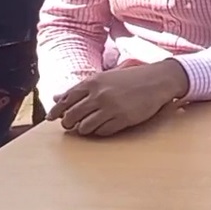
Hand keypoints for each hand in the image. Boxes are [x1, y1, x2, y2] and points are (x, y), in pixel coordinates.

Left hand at [48, 60, 187, 136]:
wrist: (159, 79)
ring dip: (83, 129)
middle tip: (70, 125)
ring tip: (87, 126)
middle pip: (71, 116)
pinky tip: (103, 126)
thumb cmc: (131, 78)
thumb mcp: (104, 78)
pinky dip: (99, 131)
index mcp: (93, 82)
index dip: (56, 111)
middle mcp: (99, 95)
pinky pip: (102, 132)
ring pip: (84, 127)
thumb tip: (56, 97)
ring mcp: (111, 108)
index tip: (51, 118)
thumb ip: (80, 88)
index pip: (65, 100)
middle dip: (68, 123)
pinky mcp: (123, 119)